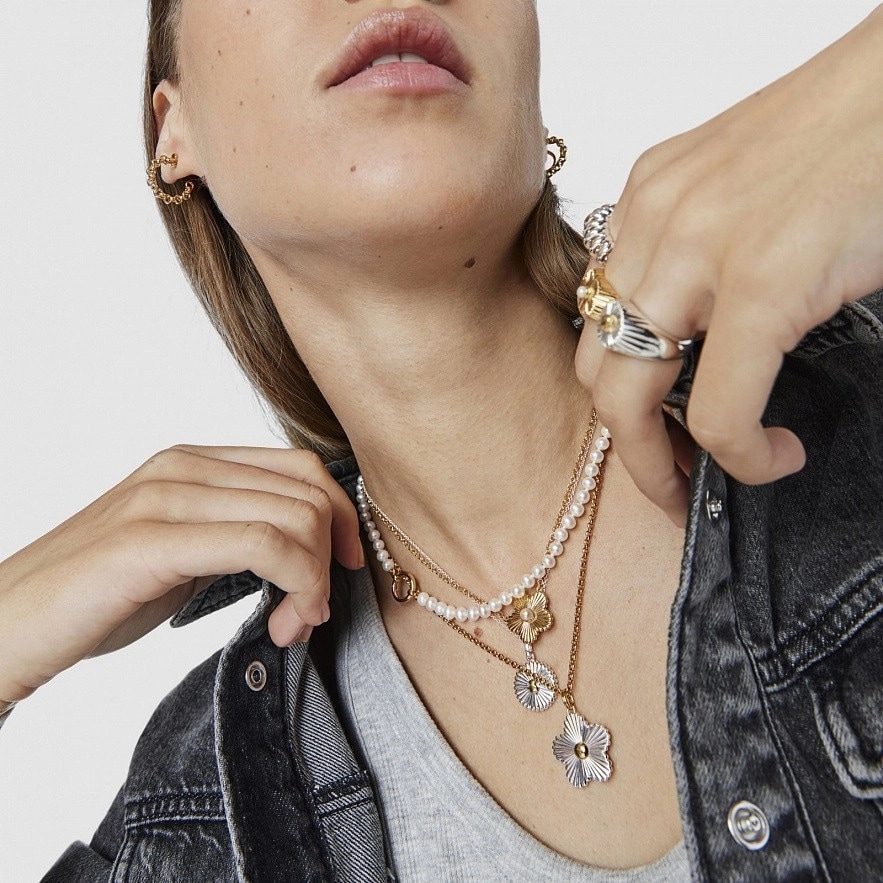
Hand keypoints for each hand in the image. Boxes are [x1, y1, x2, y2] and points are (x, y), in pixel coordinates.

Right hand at [0, 446, 362, 708]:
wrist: (8, 626)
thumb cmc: (99, 596)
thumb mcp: (182, 553)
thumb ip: (235, 535)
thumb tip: (308, 549)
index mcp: (192, 462)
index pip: (300, 467)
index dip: (341, 517)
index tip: (348, 567)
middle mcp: (182, 467)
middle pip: (307, 492)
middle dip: (331, 558)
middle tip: (312, 614)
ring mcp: (164, 497)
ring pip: (293, 518)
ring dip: (315, 580)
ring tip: (295, 624)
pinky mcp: (149, 539)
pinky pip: (262, 545)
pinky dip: (296, 586)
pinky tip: (282, 625)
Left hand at [575, 6, 882, 524]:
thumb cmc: (851, 132)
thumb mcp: (744, 188)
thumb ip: (704, 252)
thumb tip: (705, 340)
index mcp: (648, 201)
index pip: (598, 323)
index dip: (617, 396)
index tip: (655, 435)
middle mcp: (655, 222)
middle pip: (595, 368)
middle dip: (626, 446)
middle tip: (668, 481)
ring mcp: (700, 250)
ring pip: (628, 398)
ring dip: (657, 465)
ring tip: (701, 484)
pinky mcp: (763, 280)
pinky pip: (720, 408)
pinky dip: (741, 455)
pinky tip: (777, 455)